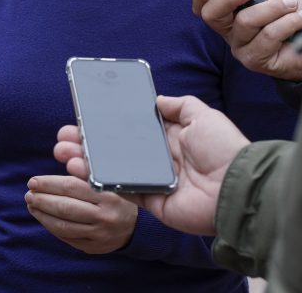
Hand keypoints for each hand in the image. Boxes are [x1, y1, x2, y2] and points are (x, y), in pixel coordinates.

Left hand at [25, 175, 136, 253]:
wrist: (135, 227)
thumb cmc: (116, 196)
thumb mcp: (108, 180)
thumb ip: (85, 172)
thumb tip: (58, 159)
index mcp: (108, 194)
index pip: (72, 187)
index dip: (49, 184)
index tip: (34, 181)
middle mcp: (105, 216)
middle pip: (65, 208)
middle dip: (42, 200)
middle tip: (28, 193)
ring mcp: (99, 235)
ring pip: (63, 226)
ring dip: (42, 214)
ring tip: (31, 204)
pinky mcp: (92, 247)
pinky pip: (66, 237)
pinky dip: (51, 226)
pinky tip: (42, 216)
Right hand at [55, 95, 248, 236]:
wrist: (237, 187)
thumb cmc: (224, 148)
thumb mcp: (203, 115)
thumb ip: (179, 105)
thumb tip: (156, 99)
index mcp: (172, 137)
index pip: (132, 128)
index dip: (109, 122)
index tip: (86, 116)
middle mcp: (160, 158)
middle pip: (116, 148)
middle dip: (88, 141)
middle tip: (64, 136)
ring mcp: (153, 180)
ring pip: (112, 168)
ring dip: (86, 160)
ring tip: (63, 152)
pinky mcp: (152, 201)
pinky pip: (121, 189)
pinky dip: (99, 180)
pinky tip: (81, 170)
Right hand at [193, 0, 301, 80]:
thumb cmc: (294, 10)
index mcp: (229, 15)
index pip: (203, 6)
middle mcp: (231, 34)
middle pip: (213, 15)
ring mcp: (244, 50)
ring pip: (246, 22)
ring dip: (273, 8)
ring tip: (293, 4)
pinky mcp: (260, 62)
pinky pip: (268, 36)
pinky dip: (287, 22)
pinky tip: (300, 18)